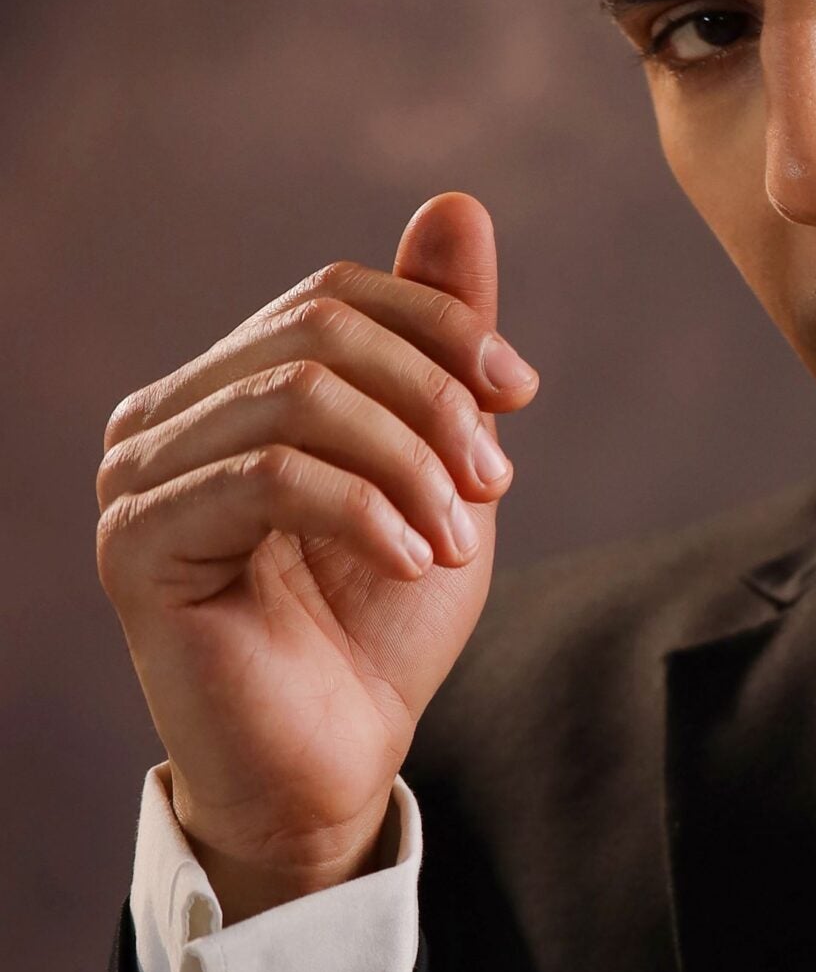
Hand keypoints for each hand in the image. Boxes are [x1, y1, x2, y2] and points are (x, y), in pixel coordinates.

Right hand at [96, 192, 538, 921]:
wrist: (333, 767)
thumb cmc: (377, 627)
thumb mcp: (437, 466)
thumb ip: (439, 346)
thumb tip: (456, 203)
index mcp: (226, 389)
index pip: (334, 293)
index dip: (441, 327)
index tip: (522, 395)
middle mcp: (164, 419)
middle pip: (318, 331)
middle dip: (433, 397)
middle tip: (495, 481)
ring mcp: (137, 479)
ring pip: (299, 396)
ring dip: (409, 463)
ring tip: (458, 540)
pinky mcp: (139, 546)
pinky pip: (270, 475)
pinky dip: (367, 510)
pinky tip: (416, 562)